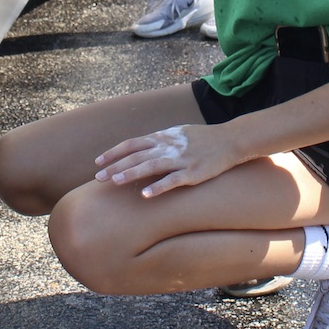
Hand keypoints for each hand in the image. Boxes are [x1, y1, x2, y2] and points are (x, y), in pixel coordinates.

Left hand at [94, 124, 240, 197]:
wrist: (230, 140)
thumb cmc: (202, 138)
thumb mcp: (177, 133)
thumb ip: (159, 141)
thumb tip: (140, 149)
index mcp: (163, 137)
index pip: (132, 144)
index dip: (114, 152)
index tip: (98, 162)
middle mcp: (168, 146)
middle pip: (136, 156)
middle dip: (115, 166)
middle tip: (98, 178)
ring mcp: (180, 159)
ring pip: (151, 166)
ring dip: (132, 173)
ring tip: (115, 181)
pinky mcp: (193, 172)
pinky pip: (173, 180)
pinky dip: (158, 187)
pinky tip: (145, 195)